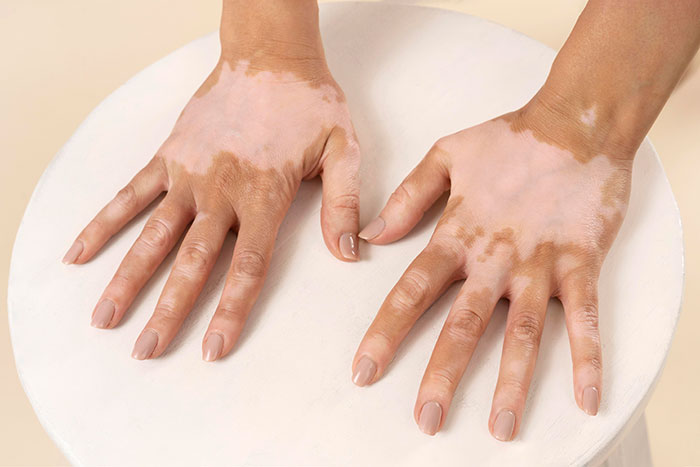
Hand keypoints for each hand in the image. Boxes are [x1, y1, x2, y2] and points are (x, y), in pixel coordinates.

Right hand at [63, 44, 359, 360]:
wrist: (270, 53)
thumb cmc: (309, 102)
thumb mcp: (344, 148)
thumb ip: (344, 202)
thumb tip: (350, 252)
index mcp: (264, 195)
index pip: (246, 266)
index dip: (229, 311)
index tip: (211, 349)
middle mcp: (221, 190)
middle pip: (191, 262)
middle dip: (168, 310)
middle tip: (146, 351)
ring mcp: (189, 173)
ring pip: (152, 235)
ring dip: (127, 278)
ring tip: (105, 317)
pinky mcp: (169, 155)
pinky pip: (131, 193)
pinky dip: (104, 223)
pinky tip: (80, 252)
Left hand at [351, 101, 632, 439]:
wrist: (574, 123)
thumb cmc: (509, 139)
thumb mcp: (446, 155)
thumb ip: (408, 197)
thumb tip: (372, 234)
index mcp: (459, 234)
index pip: (412, 291)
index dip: (385, 333)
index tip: (364, 371)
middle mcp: (495, 258)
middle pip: (463, 325)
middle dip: (442, 374)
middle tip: (426, 418)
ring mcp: (541, 263)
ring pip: (522, 332)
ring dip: (512, 383)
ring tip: (501, 426)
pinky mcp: (582, 263)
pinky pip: (585, 317)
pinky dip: (587, 357)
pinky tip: (586, 397)